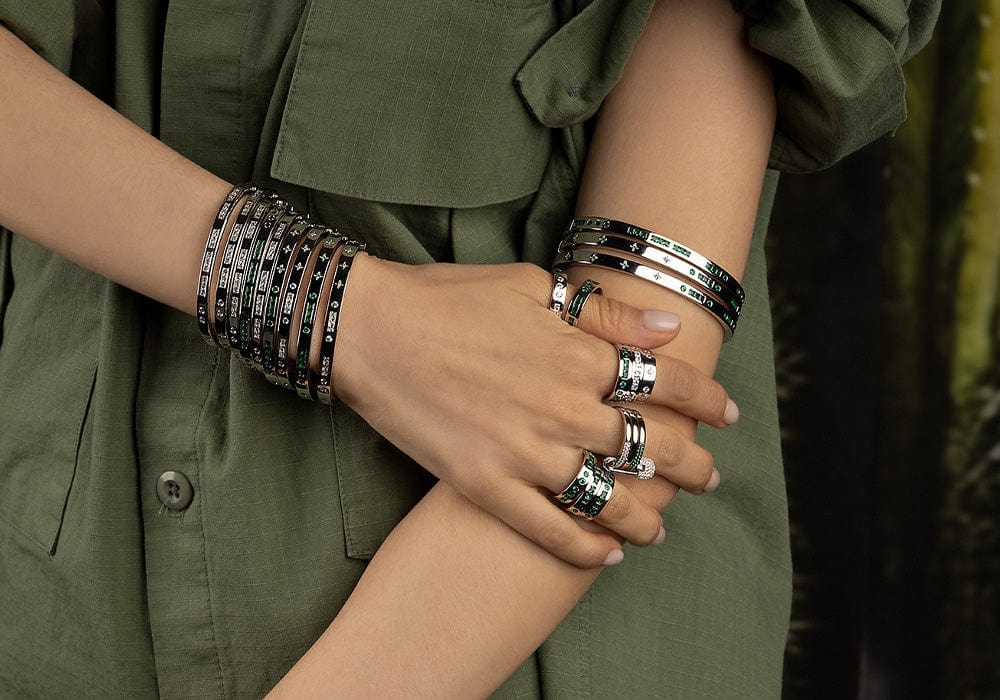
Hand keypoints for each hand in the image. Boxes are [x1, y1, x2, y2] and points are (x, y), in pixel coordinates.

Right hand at [333, 254, 734, 567]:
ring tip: (659, 528)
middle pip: (650, 448)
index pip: (669, 382)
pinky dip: (583, 549)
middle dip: (691, 467)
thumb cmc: (449, 298)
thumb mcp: (533, 287)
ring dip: (644, 519)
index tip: (726, 413)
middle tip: (708, 478)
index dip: (708, 399)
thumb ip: (605, 315)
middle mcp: (562, 409)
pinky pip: (548, 530)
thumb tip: (666, 330)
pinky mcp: (485, 484)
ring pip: (607, 500)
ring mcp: (524, 452)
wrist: (370, 330)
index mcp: (578, 355)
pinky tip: (605, 556)